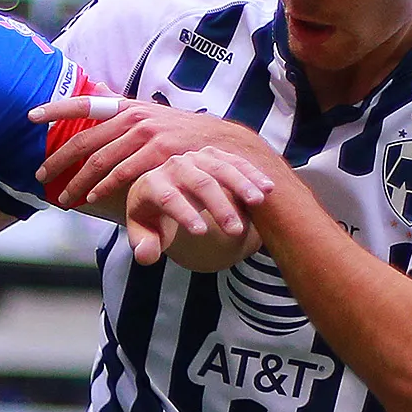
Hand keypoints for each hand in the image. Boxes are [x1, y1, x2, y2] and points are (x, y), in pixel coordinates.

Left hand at [32, 97, 281, 210]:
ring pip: (101, 159)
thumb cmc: (179, 133)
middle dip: (59, 158)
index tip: (30, 116)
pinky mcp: (158, 153)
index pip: (85, 103)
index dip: (56, 108)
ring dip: (77, 180)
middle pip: (86, 137)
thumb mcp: (149, 112)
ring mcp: (147, 134)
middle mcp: (135, 116)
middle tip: (39, 174)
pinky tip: (90, 197)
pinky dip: (104, 186)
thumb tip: (95, 84)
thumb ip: (120, 103)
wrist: (220, 145)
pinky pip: (123, 172)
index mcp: (128, 106)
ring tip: (62, 196)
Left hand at [120, 148, 271, 270]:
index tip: (201, 233)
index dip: (184, 214)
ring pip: (221, 169)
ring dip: (241, 185)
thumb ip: (144, 246)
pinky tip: (268, 189)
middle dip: (219, 206)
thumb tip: (146, 255)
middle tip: (235, 231)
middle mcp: (174, 166)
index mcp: (151, 184)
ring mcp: (196, 158)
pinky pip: (235, 163)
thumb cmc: (151, 218)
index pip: (168, 198)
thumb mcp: (143, 234)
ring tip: (258, 204)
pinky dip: (252, 174)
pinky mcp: (214, 156)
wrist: (161, 191)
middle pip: (199, 182)